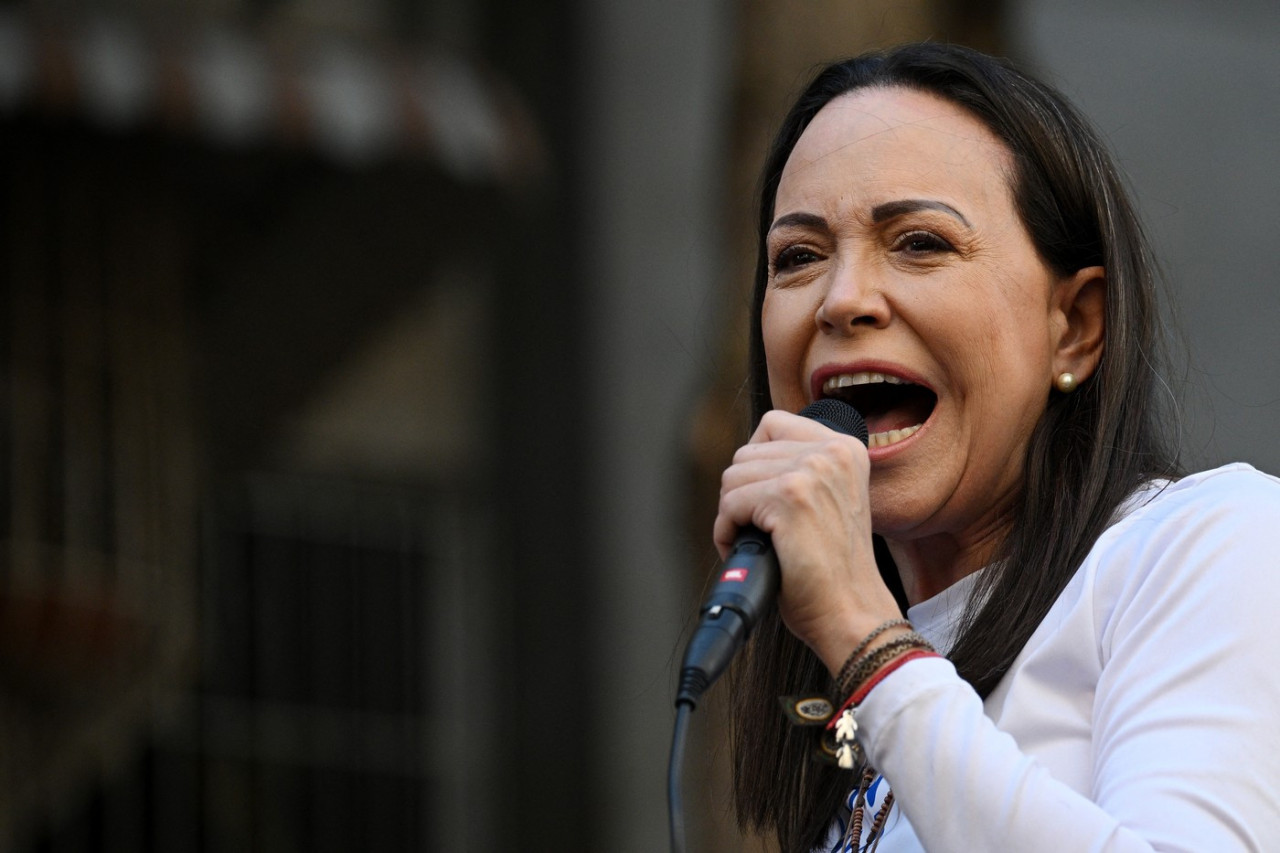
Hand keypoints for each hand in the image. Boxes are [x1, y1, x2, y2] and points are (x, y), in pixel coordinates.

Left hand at [714, 410, 902, 674]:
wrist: (851, 612)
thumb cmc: (833, 569)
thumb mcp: (829, 499)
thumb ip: (800, 469)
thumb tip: (746, 461)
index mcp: (846, 448)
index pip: (772, 424)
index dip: (756, 463)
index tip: (764, 498)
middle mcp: (832, 452)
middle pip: (745, 453)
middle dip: (742, 494)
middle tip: (761, 529)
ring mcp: (811, 472)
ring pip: (732, 478)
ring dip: (733, 515)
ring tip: (757, 541)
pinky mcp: (789, 497)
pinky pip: (729, 505)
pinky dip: (727, 533)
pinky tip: (748, 550)